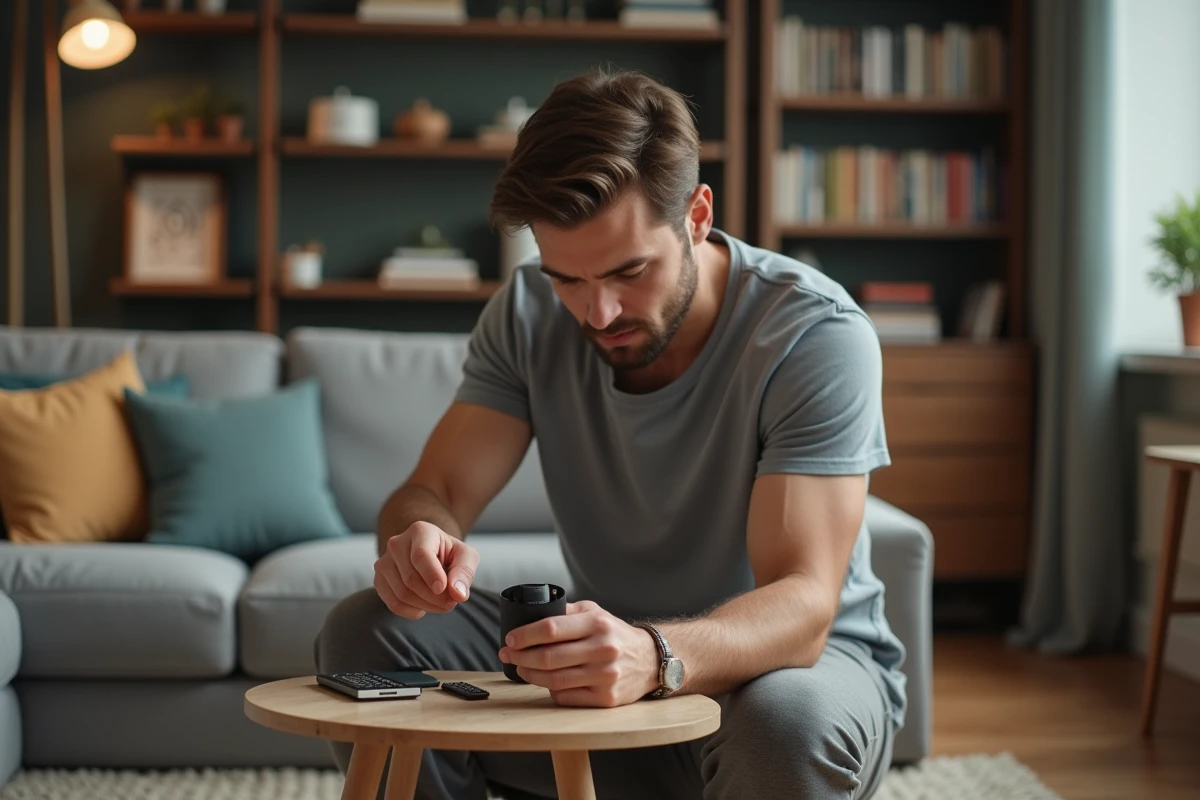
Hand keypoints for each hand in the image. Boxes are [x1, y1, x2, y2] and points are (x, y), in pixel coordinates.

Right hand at [374, 521, 478, 618]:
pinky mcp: (379, 580)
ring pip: (401, 594)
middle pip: (411, 579)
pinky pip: (393, 604)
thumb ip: (464, 573)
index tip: (443, 589)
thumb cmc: (450, 554)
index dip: (431, 575)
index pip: (421, 555)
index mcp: (420, 531)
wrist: (430, 553)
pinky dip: (411, 611)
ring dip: (426, 606)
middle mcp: (397, 544)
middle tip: (451, 602)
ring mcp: (384, 562)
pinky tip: (423, 607)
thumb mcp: (465, 557)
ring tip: (440, 604)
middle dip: (435, 597)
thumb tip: (458, 594)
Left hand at [498, 601, 659, 706]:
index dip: (525, 635)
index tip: (510, 639)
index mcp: (597, 624)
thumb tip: (531, 615)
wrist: (650, 660)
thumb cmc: (616, 634)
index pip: (551, 629)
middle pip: (548, 657)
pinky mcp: (606, 698)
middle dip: (520, 656)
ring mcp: (605, 676)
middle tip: (507, 654)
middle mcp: (603, 649)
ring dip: (530, 675)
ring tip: (521, 668)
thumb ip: (566, 611)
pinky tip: (545, 682)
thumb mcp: (596, 613)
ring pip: (554, 680)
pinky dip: (550, 690)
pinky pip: (566, 697)